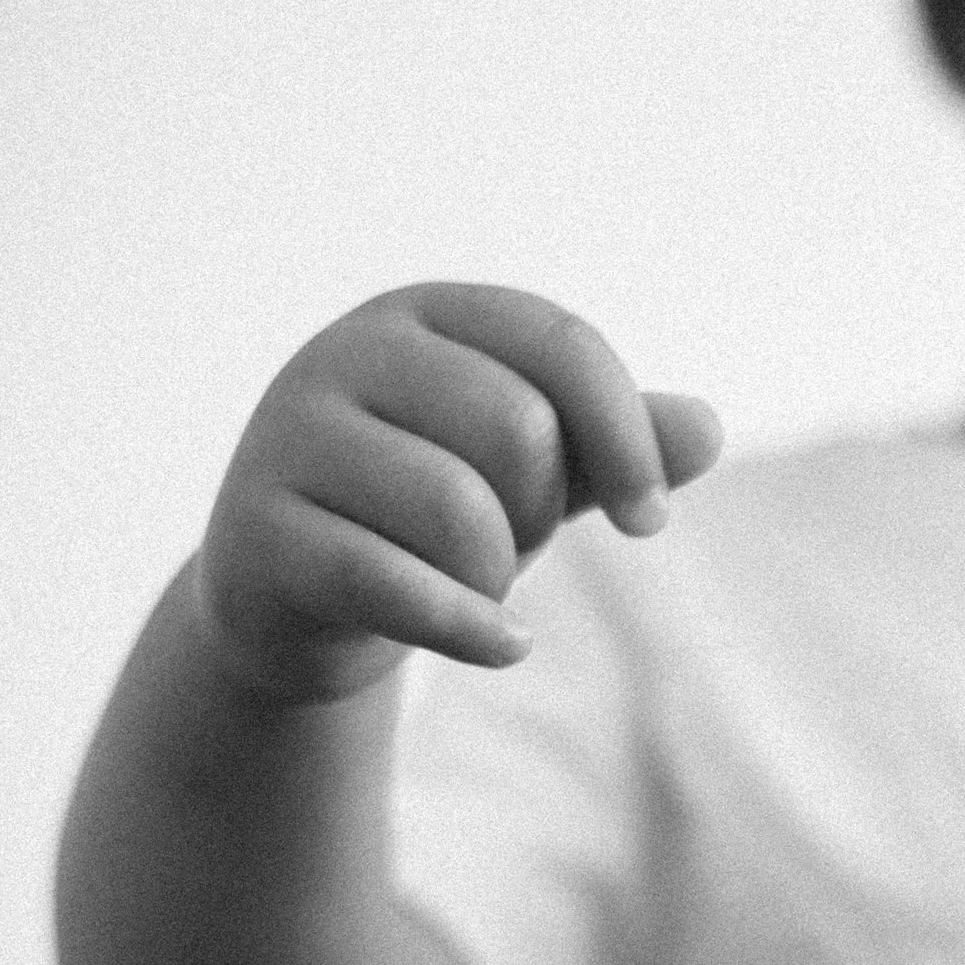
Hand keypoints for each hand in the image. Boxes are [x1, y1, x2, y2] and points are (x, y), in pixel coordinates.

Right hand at [191, 284, 721, 704]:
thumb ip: (616, 445)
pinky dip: (472, 630)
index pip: (561, 343)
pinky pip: (396, 585)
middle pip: (517, 429)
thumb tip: (705, 429)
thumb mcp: (532, 474)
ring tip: (470, 583)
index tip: (647, 522)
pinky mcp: (259, 532)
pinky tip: (505, 647)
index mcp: (424, 317)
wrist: (292, 601)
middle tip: (506, 542)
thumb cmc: (427, 515)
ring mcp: (290, 438)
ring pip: (459, 511)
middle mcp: (346, 354)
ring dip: (495, 576)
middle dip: (540, 512)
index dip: (627, 436)